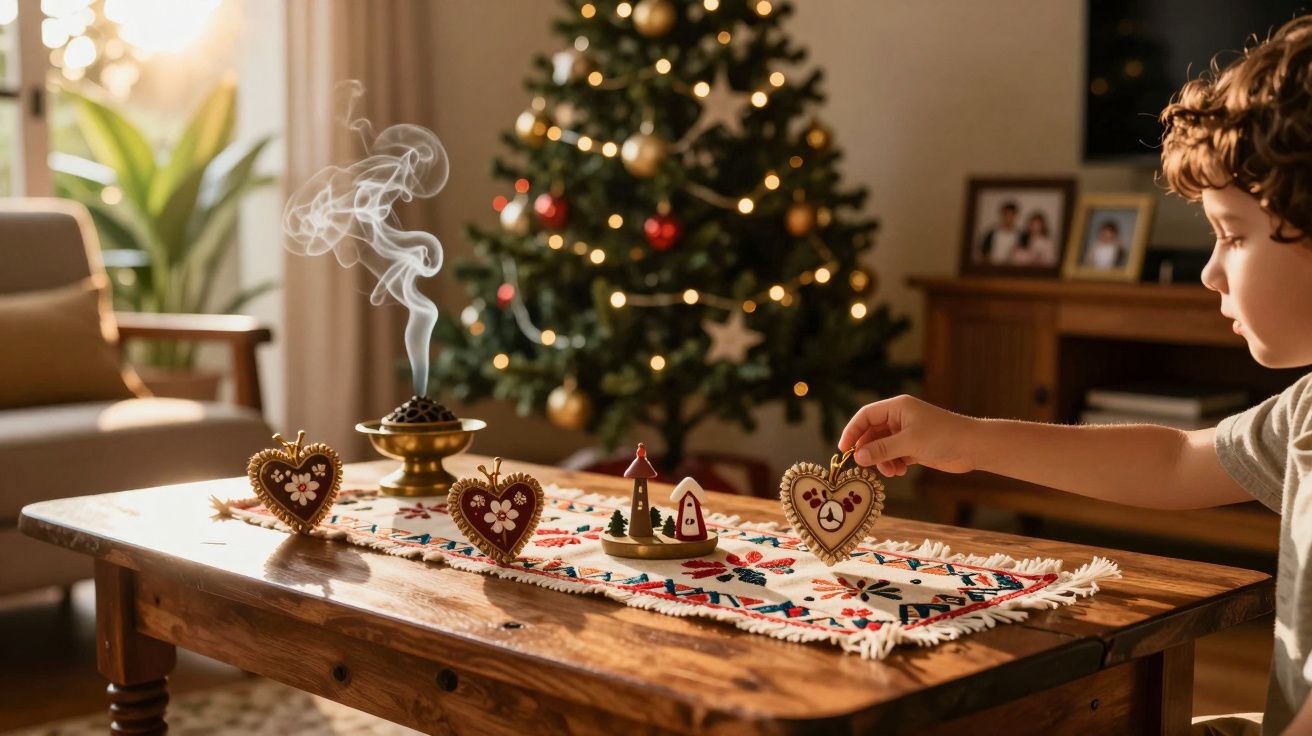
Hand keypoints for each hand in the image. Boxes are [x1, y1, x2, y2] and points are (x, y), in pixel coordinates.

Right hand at [838, 395, 976, 476]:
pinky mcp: (914, 446)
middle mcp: (900, 418)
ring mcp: (907, 433)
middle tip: (865, 466)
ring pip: (882, 446)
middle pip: (872, 432)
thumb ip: (882, 449)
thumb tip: (858, 457)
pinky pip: (894, 455)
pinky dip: (893, 464)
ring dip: (882, 460)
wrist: (973, 446)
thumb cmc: (943, 436)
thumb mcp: (909, 442)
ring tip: (890, 471)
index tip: (844, 450)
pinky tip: (900, 471)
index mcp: (897, 407)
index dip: (852, 431)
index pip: (866, 416)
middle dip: (868, 450)